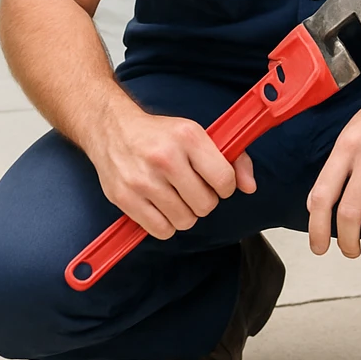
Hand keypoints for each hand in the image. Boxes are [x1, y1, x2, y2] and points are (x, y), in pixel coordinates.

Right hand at [85, 103, 256, 239]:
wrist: (111, 129)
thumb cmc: (157, 134)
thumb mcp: (196, 134)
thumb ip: (232, 158)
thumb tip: (249, 186)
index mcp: (188, 137)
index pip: (224, 180)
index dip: (224, 186)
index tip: (215, 181)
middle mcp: (165, 158)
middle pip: (205, 205)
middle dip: (203, 200)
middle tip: (190, 188)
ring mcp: (143, 179)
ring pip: (184, 221)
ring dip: (183, 213)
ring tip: (173, 196)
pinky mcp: (125, 197)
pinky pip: (161, 230)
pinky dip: (164, 224)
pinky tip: (159, 206)